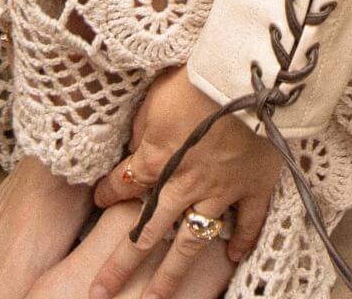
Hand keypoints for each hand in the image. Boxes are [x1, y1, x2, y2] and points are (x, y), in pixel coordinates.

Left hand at [89, 66, 283, 298]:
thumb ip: (143, 126)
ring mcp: (220, 190)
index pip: (122, 184)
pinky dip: (241, 240)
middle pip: (148, 233)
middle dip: (121, 266)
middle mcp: (182, 184)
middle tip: (100, 293)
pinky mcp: (253, 185)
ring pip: (191, 242)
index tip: (98, 199)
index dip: (107, 193)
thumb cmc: (199, 77)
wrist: (250, 74)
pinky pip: (247, 221)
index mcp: (155, 160)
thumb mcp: (156, 96)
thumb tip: (136, 144)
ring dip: (171, 275)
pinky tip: (232, 257)